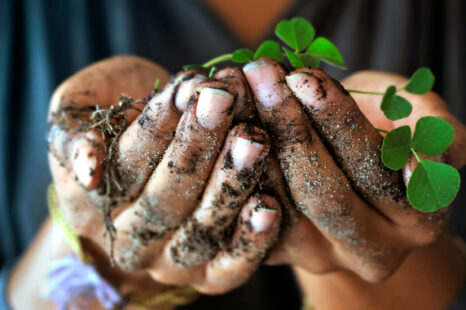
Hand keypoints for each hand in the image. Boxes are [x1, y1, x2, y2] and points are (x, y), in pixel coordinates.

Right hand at [47, 56, 280, 294]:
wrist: (146, 161)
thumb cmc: (117, 122)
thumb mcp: (76, 113)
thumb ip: (70, 134)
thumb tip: (88, 167)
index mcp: (89, 204)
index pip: (123, 167)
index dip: (155, 127)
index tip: (186, 88)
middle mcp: (130, 241)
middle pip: (164, 200)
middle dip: (196, 148)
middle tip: (223, 101)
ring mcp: (170, 262)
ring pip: (199, 231)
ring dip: (229, 185)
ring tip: (253, 139)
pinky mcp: (208, 275)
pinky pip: (229, 267)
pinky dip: (251, 239)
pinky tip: (270, 205)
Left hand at [243, 59, 465, 282]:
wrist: (350, 171)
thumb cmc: (383, 133)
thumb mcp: (415, 119)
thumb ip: (434, 129)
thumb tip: (425, 156)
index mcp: (418, 219)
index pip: (377, 169)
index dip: (339, 122)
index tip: (304, 78)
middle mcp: (375, 250)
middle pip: (327, 197)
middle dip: (291, 132)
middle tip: (261, 80)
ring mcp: (325, 258)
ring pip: (284, 211)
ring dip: (255, 151)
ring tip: (235, 98)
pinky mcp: (285, 256)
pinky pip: (254, 220)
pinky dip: (238, 176)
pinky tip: (223, 132)